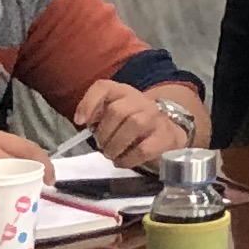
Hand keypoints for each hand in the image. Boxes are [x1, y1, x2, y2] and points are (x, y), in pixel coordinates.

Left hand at [0, 130, 53, 210]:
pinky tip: (9, 178)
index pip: (29, 154)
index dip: (45, 169)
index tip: (49, 186)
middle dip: (37, 166)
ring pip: (13, 150)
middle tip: (42, 185)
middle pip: (24, 150)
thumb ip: (0, 195)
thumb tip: (23, 201)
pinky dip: (10, 163)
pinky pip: (0, 151)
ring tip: (28, 182)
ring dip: (23, 164)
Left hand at [72, 78, 200, 169]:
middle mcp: (141, 101)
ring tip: (111, 154)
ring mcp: (156, 117)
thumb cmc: (132, 124)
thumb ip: (95, 113)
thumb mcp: (112, 114)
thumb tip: (82, 121)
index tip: (80, 122)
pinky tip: (122, 162)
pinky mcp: (166, 136)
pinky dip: (128, 158)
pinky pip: (145, 148)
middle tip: (101, 146)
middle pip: (117, 111)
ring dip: (116, 145)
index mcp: (123, 93)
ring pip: (134, 124)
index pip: (104, 87)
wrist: (167, 131)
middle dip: (104, 134)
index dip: (89, 103)